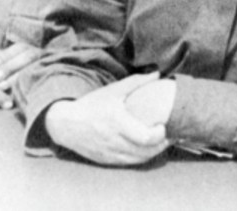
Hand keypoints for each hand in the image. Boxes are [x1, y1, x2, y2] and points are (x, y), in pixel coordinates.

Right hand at [45, 73, 168, 164]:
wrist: (65, 124)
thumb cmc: (91, 105)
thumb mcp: (113, 91)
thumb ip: (136, 82)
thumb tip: (157, 72)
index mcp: (117, 123)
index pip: (144, 137)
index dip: (159, 135)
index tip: (164, 126)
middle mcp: (113, 141)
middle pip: (145, 151)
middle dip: (161, 145)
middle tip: (171, 135)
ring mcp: (109, 153)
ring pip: (138, 160)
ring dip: (153, 153)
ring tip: (163, 142)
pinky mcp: (105, 160)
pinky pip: (128, 163)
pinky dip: (140, 158)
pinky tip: (147, 150)